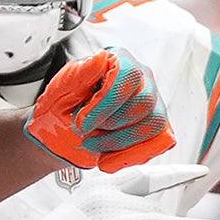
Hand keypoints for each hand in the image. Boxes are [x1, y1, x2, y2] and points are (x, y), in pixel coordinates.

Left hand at [24, 46, 175, 171]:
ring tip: (93, 144)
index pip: (129, 76)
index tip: (84, 121)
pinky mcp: (156, 129)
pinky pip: (159, 143)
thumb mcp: (61, 88)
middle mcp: (141, 80)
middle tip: (85, 132)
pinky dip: (132, 156)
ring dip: (118, 142)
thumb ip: (81, 74)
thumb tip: (100, 59)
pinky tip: (108, 160)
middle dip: (111, 124)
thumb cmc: (62, 107)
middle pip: (144, 101)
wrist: (60, 132)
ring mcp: (152, 104)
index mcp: (119, 61)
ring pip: (153, 123)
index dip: (107, 103)